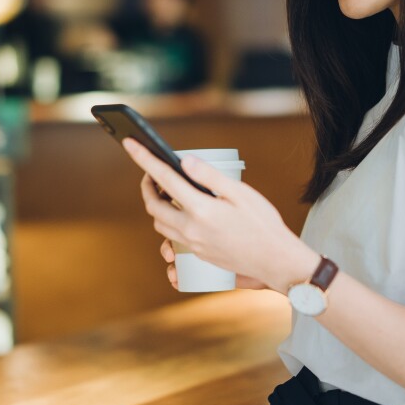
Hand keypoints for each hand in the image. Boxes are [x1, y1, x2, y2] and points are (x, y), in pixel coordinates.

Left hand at [123, 138, 313, 290]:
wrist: (275, 260)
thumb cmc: (263, 224)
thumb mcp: (240, 193)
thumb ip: (210, 176)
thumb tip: (185, 161)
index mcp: (201, 209)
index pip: (164, 179)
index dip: (144, 159)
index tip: (130, 143)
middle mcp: (191, 229)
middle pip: (153, 206)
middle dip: (147, 187)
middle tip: (152, 172)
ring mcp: (192, 245)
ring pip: (160, 224)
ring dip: (157, 206)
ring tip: (167, 191)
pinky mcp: (198, 254)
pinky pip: (172, 238)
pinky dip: (169, 223)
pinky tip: (182, 214)